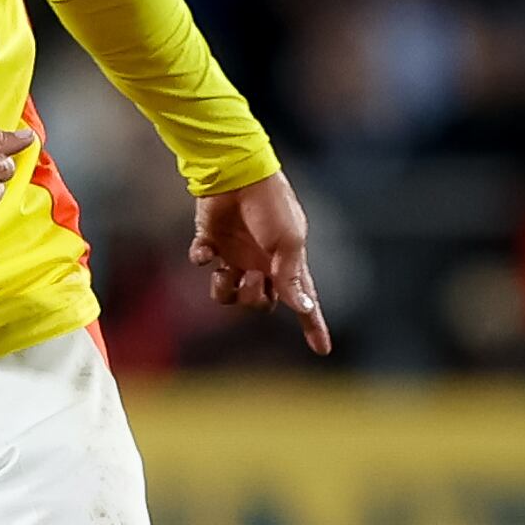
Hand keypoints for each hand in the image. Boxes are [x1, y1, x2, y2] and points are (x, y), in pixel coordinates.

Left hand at [189, 172, 332, 353]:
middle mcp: (262, 263)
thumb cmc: (271, 206)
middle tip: (253, 276)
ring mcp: (234, 254)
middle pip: (259, 304)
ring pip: (226, 294)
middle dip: (255, 298)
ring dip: (226, 288)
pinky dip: (201, 258)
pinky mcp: (210, 241)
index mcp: (287, 264)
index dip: (314, 325)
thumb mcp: (288, 242)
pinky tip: (205, 250)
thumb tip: (303, 308)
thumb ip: (291, 277)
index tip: (323, 350)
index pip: (304, 301)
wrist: (238, 174)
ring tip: (226, 270)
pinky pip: (202, 262)